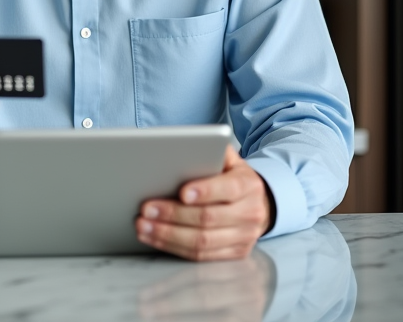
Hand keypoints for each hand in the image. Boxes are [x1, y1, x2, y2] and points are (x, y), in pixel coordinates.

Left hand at [135, 147, 273, 260]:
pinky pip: (200, 256)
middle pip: (208, 218)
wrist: (258, 204)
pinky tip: (154, 238)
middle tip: (147, 209)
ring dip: (168, 235)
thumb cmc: (232, 177)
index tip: (182, 192)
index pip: (228, 189)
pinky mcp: (234, 254)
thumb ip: (211, 151)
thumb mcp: (229, 160)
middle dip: (174, 214)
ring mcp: (244, 237)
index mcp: (249, 185)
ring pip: (202, 241)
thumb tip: (181, 148)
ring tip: (144, 225)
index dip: (205, 191)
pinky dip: (173, 247)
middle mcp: (250, 213)